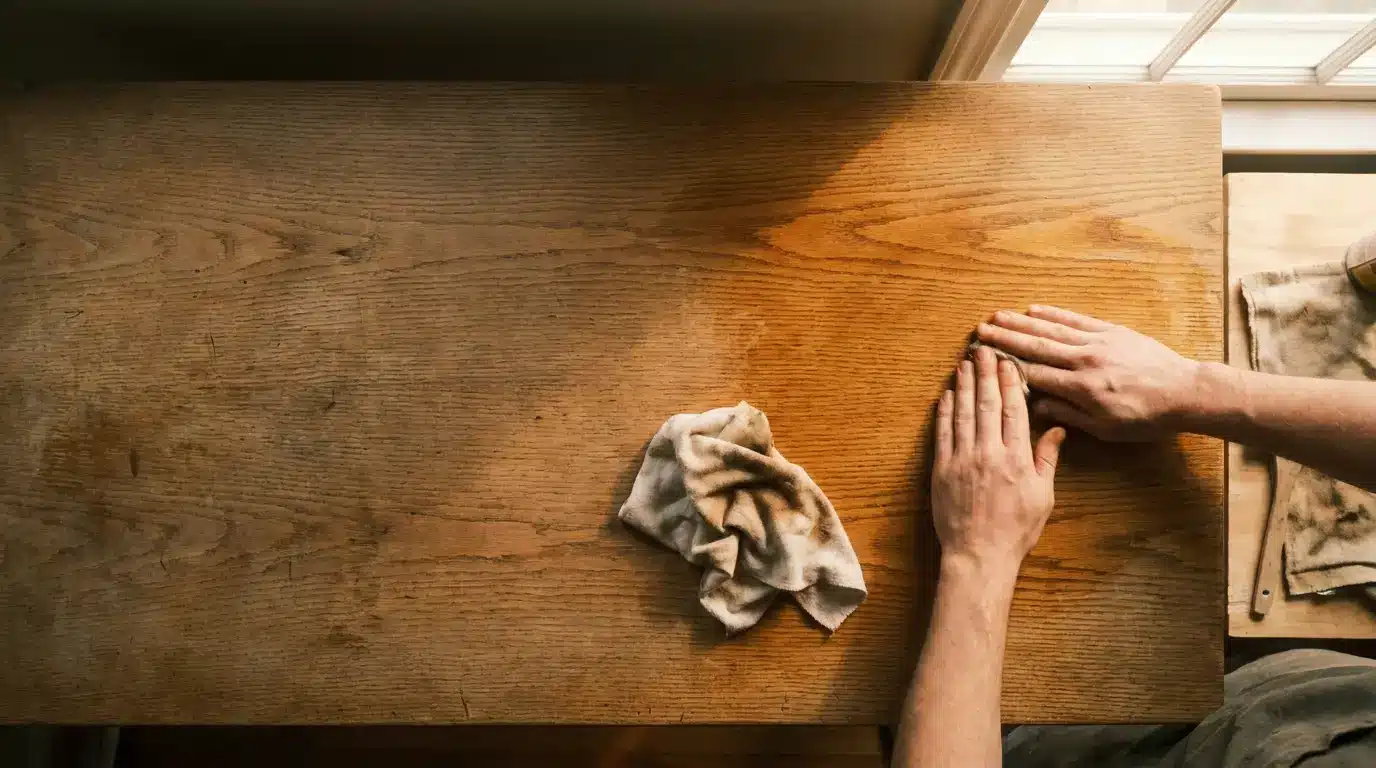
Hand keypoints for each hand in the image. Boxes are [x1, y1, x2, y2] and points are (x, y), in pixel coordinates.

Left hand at [932, 346, 1065, 576]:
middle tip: (982, 349)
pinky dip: (944, 412)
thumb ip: (1047, 459)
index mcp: (1017, 458)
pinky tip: (946, 394)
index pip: (1014, 410)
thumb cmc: (1015, 529)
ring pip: (963, 414)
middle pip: (987, 404)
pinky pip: (942, 433)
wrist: (979, 554)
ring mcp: (963, 460)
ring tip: (964, 363)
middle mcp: (989, 453)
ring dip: (964, 385)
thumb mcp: (1042, 495)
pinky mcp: (942, 469)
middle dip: (985, 374)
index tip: (1008, 362)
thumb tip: (1057, 429)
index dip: (1010, 383)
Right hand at [976, 305, 1200, 440]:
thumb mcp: (1106, 429)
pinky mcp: (1111, 331)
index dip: (1007, 368)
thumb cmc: (1146, 417)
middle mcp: (1085, 361)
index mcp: (1081, 389)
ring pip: (1052, 329)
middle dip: (1005, 339)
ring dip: (1021, 322)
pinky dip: (1053, 314)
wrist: (1185, 392)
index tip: (985, 363)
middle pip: (1037, 347)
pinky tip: (1033, 309)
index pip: (1035, 376)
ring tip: (996, 316)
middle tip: (979, 332)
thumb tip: (1037, 406)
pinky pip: (1076, 320)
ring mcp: (1098, 342)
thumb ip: (1069, 415)